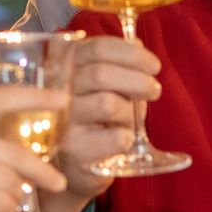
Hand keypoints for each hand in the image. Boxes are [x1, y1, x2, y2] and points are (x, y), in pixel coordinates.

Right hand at [0, 88, 67, 211]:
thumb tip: (22, 148)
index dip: (34, 97)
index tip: (62, 99)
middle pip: (13, 151)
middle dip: (41, 169)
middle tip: (57, 182)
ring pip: (10, 181)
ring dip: (16, 195)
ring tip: (6, 202)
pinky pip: (1, 204)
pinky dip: (7, 210)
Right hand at [42, 37, 161, 211]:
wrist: (73, 166)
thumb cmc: (93, 120)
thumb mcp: (103, 88)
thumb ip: (118, 66)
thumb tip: (138, 45)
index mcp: (66, 66)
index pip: (98, 48)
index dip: (132, 54)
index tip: (154, 66)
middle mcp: (57, 90)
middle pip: (102, 74)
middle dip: (138, 81)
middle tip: (155, 90)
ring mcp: (61, 120)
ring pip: (108, 104)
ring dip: (130, 112)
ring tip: (132, 120)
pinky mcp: (72, 149)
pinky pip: (113, 137)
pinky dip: (126, 137)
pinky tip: (122, 140)